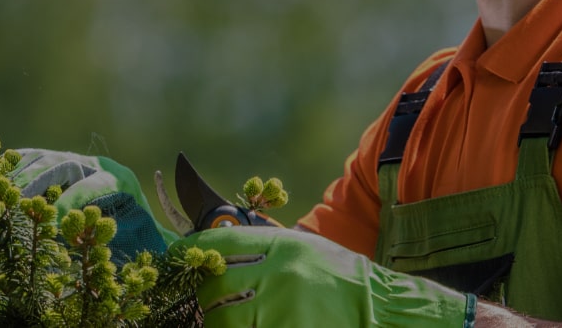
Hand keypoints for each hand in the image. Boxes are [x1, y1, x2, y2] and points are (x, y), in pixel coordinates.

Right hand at [8, 149, 176, 259]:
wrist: (133, 218)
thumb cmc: (140, 235)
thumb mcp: (152, 241)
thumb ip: (160, 245)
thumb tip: (171, 251)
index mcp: (121, 180)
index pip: (95, 185)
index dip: (74, 202)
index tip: (55, 222)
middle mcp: (98, 164)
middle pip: (66, 165)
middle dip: (41, 182)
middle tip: (20, 200)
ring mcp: (77, 161)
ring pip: (48, 159)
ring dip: (24, 173)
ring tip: (4, 189)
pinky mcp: (59, 163)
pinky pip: (36, 158)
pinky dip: (18, 164)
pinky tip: (0, 173)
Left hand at [174, 226, 473, 326]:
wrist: (379, 307)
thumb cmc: (338, 276)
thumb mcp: (304, 249)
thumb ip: (265, 249)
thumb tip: (219, 254)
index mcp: (282, 246)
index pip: (221, 243)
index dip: (194, 250)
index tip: (183, 256)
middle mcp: (279, 274)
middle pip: (216, 285)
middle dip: (205, 295)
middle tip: (205, 300)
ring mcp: (282, 308)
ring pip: (224, 318)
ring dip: (217, 320)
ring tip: (222, 319)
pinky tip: (241, 326)